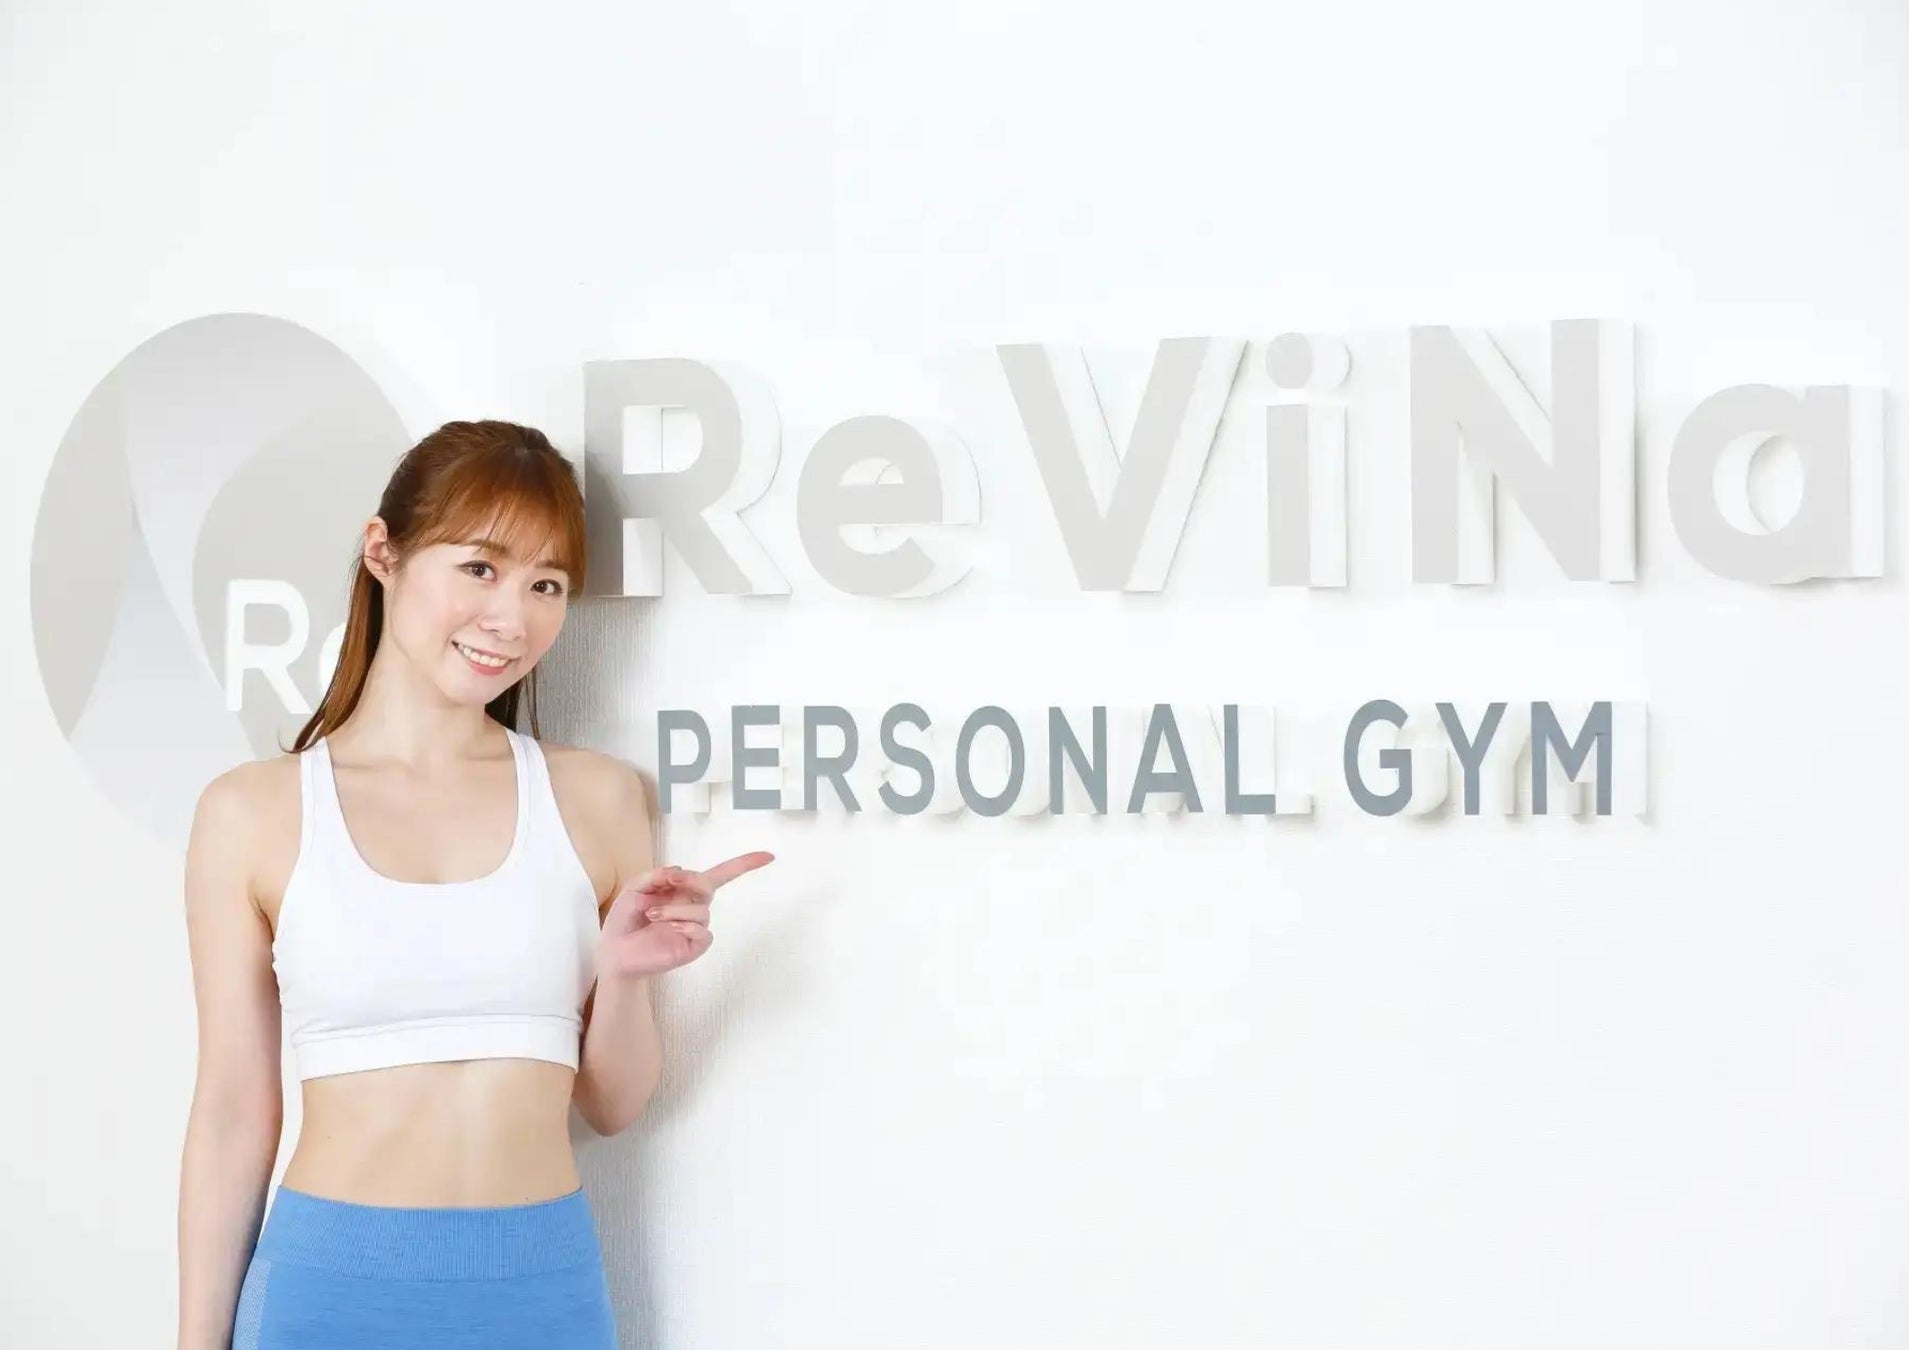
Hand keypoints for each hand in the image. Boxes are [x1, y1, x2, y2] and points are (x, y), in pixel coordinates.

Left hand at [596, 851, 775, 978]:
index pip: (720, 875)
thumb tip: (680, 870)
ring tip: (652, 916)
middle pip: (710, 884)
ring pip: (702, 910)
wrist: (615, 951)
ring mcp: (695, 928)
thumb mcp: (634, 888)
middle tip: (670, 883)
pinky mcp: (693, 947)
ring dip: (675, 909)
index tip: (768, 856)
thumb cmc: (625, 920)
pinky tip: (670, 928)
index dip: (744, 864)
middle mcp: (693, 907)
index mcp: (683, 891)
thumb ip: (656, 875)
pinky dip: (687, 926)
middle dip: (692, 879)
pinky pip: (704, 933)